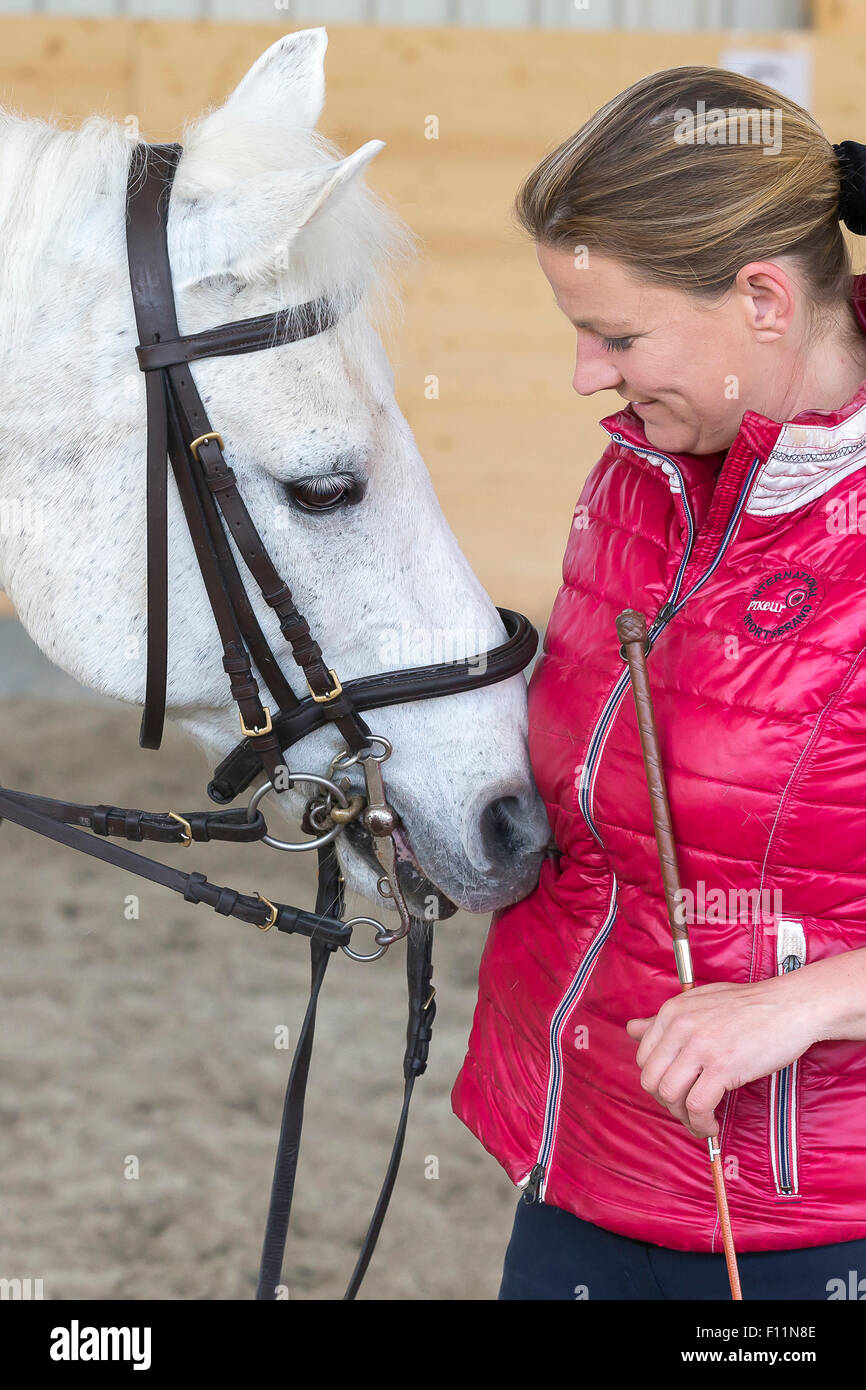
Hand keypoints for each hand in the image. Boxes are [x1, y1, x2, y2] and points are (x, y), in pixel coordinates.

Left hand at [626, 976, 816, 1138]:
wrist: (790, 1005)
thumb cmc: (750, 1006)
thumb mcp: (700, 1002)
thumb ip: (665, 1019)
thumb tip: (631, 1028)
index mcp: (672, 1011)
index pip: (644, 1057)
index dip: (657, 1082)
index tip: (675, 1091)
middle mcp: (681, 1027)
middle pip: (651, 1079)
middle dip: (666, 1103)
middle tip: (686, 1109)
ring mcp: (701, 1046)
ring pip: (670, 1095)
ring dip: (683, 1116)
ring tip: (700, 1120)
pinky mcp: (723, 1066)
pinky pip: (698, 1105)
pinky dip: (701, 1123)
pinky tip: (712, 1124)